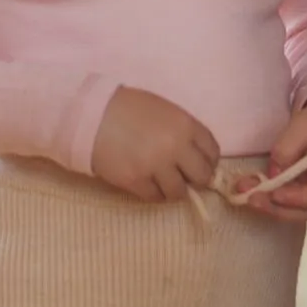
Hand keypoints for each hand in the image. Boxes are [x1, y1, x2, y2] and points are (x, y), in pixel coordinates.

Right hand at [91, 86, 219, 203]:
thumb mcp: (164, 110)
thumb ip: (183, 132)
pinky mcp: (137, 181)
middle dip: (195, 179)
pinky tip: (146, 182)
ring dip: (173, 189)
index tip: (199, 165)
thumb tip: (196, 158)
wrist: (94, 115)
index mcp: (185, 125)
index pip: (212, 152)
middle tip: (183, 176)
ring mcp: (156, 166)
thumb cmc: (130, 108)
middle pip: (202, 176)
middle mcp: (176, 147)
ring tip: (162, 180)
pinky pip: (155, 197)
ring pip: (179, 192)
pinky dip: (154, 193)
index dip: (208, 161)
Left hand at [239, 86, 306, 221]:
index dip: (295, 199)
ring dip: (268, 204)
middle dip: (275, 208)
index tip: (274, 193)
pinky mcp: (304, 190)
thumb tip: (273, 172)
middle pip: (303, 211)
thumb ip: (289, 146)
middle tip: (251, 199)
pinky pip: (287, 200)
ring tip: (244, 193)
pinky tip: (251, 189)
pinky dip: (269, 197)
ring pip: (293, 210)